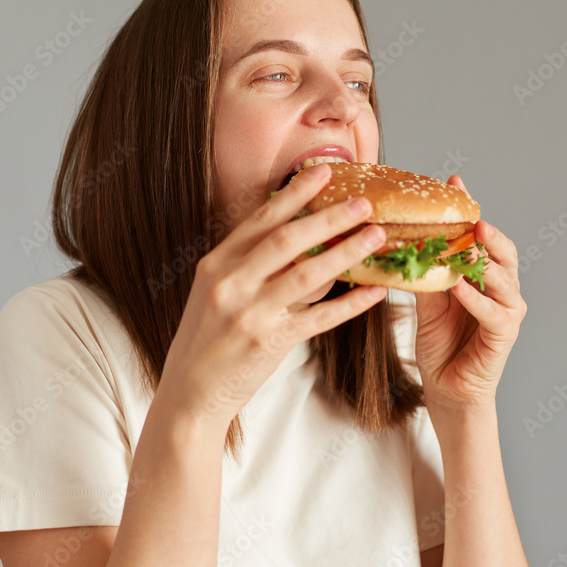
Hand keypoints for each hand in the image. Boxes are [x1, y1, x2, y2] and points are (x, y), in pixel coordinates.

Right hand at [157, 164, 389, 429]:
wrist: (190, 393)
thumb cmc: (207, 340)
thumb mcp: (217, 293)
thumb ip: (251, 266)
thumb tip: (302, 241)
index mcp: (217, 263)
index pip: (261, 219)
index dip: (295, 194)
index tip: (324, 173)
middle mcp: (231, 283)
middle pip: (288, 239)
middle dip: (329, 217)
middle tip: (363, 203)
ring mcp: (250, 312)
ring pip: (308, 274)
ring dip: (347, 252)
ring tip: (375, 237)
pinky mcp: (270, 342)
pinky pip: (320, 317)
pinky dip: (351, 304)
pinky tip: (374, 292)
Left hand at [413, 175, 526, 409]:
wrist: (447, 388)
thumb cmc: (441, 345)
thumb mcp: (428, 302)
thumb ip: (427, 274)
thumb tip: (407, 242)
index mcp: (484, 277)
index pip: (482, 237)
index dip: (470, 210)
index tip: (455, 183)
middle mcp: (501, 290)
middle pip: (503, 251)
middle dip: (488, 232)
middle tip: (471, 216)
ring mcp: (507, 311)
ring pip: (503, 278)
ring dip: (485, 260)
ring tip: (470, 241)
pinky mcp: (504, 335)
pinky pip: (493, 312)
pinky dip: (476, 298)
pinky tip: (459, 285)